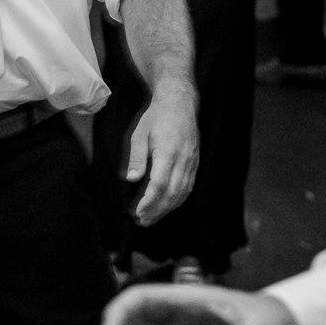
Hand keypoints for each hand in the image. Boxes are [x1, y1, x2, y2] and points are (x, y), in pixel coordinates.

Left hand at [126, 87, 198, 224]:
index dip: (148, 202)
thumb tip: (130, 179)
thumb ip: (136, 157)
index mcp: (168, 153)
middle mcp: (183, 160)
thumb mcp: (139, 134)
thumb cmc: (156, 117)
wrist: (179, 102)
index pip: (159, 186)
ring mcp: (191, 162)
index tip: (136, 213)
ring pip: (182, 193)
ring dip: (166, 208)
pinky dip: (177, 199)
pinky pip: (188, 186)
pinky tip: (166, 205)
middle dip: (156, 211)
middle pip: (171, 194)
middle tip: (141, 221)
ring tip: (150, 218)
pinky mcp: (195, 162)